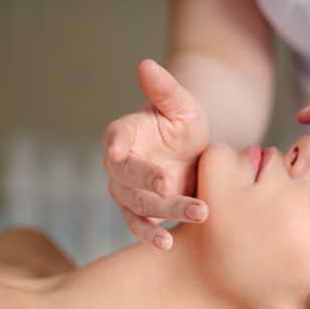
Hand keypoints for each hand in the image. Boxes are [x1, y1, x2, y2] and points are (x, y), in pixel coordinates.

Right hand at [103, 59, 209, 249]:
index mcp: (124, 132)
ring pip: (137, 204)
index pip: (116, 135)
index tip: (117, 149)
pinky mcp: (141, 213)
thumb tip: (146, 64)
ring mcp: (128, 191)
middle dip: (147, 182)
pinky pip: (141, 226)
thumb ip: (164, 88)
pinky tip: (168, 244)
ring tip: (190, 218)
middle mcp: (119, 164)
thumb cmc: (183, 125)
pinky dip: (152, 235)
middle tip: (169, 186)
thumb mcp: (181, 105)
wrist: (194, 155)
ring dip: (161, 213)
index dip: (116, 142)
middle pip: (127, 176)